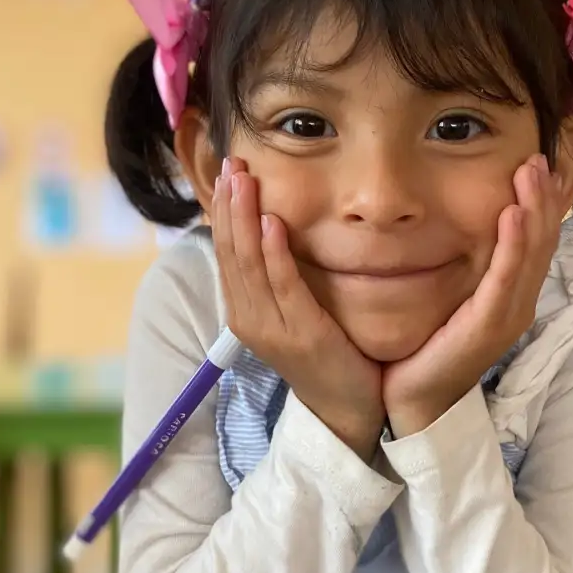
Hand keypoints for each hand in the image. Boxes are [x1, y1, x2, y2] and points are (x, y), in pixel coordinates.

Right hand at [211, 158, 385, 460]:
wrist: (347, 410)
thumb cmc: (326, 356)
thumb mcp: (294, 313)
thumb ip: (281, 278)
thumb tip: (277, 230)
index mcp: (244, 310)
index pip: (226, 251)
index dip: (225, 210)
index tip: (229, 172)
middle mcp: (248, 317)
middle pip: (230, 250)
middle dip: (230, 204)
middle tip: (233, 163)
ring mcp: (270, 328)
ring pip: (248, 262)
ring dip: (245, 217)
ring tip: (245, 180)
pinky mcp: (300, 334)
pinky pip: (282, 285)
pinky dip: (275, 252)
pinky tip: (274, 222)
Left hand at [382, 154, 565, 436]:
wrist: (412, 401)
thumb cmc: (427, 347)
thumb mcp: (451, 294)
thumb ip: (462, 262)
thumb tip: (459, 219)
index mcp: (512, 291)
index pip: (540, 235)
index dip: (552, 197)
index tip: (556, 157)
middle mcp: (518, 301)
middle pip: (543, 238)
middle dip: (547, 193)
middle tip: (544, 153)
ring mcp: (507, 315)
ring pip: (532, 253)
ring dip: (534, 209)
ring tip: (533, 170)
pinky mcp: (488, 328)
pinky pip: (504, 280)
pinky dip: (513, 246)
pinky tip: (512, 215)